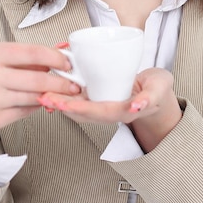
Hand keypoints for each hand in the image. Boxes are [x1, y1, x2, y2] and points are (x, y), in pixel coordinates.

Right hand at [0, 42, 80, 145]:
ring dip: (51, 95)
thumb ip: (19, 59)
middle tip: (75, 84)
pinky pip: (25, 112)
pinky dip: (35, 107)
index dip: (56, 57)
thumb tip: (54, 57)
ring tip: (61, 93)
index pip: (33, 52)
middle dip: (62, 82)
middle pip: (38, 78)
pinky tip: (38, 102)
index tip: (68, 62)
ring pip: (34, 97)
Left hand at [38, 68, 181, 152]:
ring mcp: (101, 106)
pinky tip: (52, 89)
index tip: (64, 104)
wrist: (157, 90)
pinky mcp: (97, 98)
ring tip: (42, 95)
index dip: (80, 108)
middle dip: (62, 106)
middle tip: (44, 98)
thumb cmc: (158, 89)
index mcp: (123, 112)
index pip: (98, 112)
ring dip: (59, 102)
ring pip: (77, 107)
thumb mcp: (159, 89)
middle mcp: (109, 112)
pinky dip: (64, 95)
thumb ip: (150, 98)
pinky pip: (78, 100)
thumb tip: (137, 106)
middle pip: (82, 113)